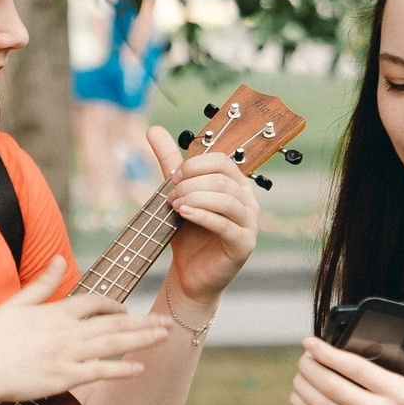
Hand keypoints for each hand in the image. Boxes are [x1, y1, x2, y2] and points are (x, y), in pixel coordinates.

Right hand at [0, 258, 169, 402]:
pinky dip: (122, 370)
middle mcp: (68, 331)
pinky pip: (100, 372)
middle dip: (143, 322)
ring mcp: (68, 355)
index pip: (95, 303)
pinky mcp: (63, 378)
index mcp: (56, 311)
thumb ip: (44, 282)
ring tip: (164, 336)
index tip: (126, 311)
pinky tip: (141, 368)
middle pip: (114, 323)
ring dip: (142, 339)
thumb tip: (63, 260)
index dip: (114, 306)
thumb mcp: (16, 301)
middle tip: (168, 322)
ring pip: (114, 345)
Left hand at [147, 127, 259, 306]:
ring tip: (175, 205)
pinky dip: (202, 215)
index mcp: (236, 185)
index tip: (173, 177)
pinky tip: (184, 213)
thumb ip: (169, 162)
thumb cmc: (187, 234)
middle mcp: (248, 201)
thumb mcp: (177, 193)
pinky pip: (225, 224)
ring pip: (226, 199)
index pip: (223, 161)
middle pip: (224, 179)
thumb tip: (154, 129)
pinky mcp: (244, 244)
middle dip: (192, 183)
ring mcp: (249, 223)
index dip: (196, 165)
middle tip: (170, 195)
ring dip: (195, 198)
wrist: (189, 275)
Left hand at [291, 337, 403, 404]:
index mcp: (400, 394)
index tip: (312, 342)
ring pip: (322, 404)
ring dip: (304, 384)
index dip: (329, 353)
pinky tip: (299, 392)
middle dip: (311, 366)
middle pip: (332, 386)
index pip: (356, 369)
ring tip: (300, 369)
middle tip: (304, 354)